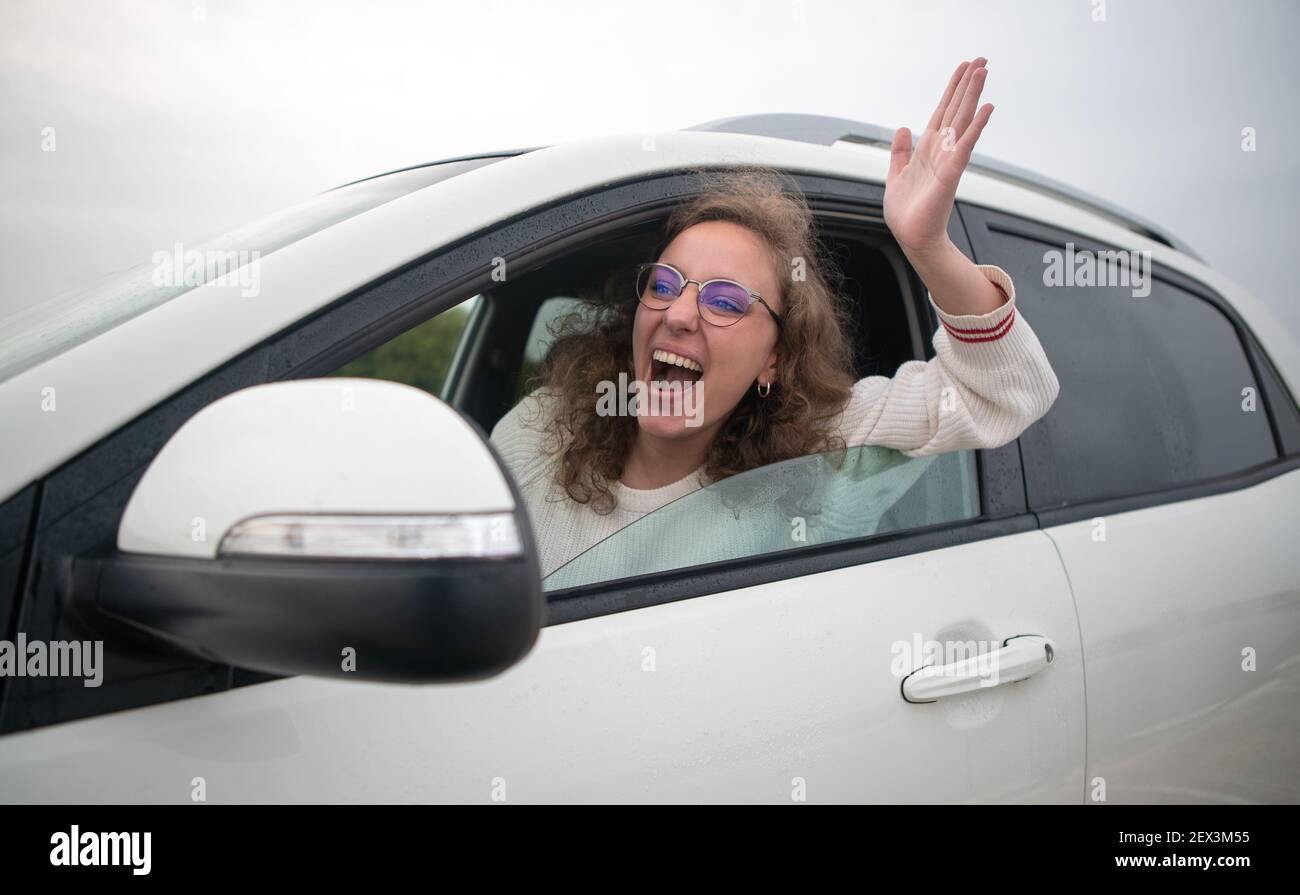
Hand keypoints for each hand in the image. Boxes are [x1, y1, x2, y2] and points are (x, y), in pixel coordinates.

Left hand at [884, 58, 993, 256]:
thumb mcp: (896, 174)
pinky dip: (976, 127)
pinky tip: (987, 109)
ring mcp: (948, 160)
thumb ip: (900, 151)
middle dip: (968, 84)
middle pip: (957, 109)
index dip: (952, 89)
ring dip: (974, 95)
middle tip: (982, 59)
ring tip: (984, 71)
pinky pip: (965, 146)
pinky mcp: (951, 174)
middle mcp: (942, 150)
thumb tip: (903, 127)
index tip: (964, 67)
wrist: (911, 237)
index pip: (943, 111)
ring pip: (963, 121)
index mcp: (928, 149)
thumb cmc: (907, 212)